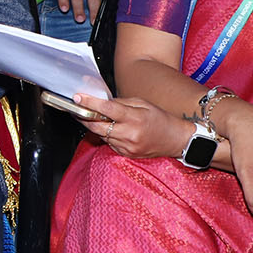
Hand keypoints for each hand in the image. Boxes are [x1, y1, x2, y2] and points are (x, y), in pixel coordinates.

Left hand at [73, 94, 191, 160]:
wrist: (175, 139)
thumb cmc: (160, 119)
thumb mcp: (142, 104)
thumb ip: (120, 103)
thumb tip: (100, 101)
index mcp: (134, 118)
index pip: (106, 109)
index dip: (89, 103)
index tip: (77, 98)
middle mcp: (129, 134)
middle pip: (97, 126)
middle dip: (84, 117)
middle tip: (76, 109)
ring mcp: (127, 147)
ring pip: (101, 135)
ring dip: (95, 126)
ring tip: (95, 117)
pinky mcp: (126, 154)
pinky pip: (109, 143)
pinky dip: (106, 135)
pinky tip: (112, 129)